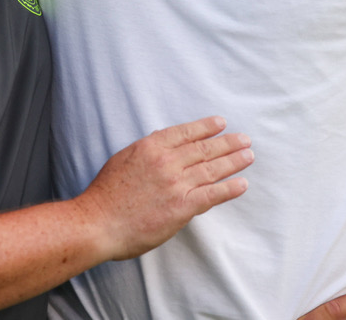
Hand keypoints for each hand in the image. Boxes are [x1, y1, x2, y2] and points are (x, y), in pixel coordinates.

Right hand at [78, 116, 251, 260]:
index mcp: (151, 147)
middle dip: (227, 143)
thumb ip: (146, 151)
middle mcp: (167, 161)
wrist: (97, 222)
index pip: (186, 132)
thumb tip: (162, 143)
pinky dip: (229, 188)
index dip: (206, 127)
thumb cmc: (106, 195)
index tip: (221, 123)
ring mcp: (176, 184)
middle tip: (244, 139)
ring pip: (212, 169)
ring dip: (234, 161)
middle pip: (204, 148)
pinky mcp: (181, 207)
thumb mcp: (124, 159)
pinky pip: (212, 194)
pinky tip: (242, 184)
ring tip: (248, 156)